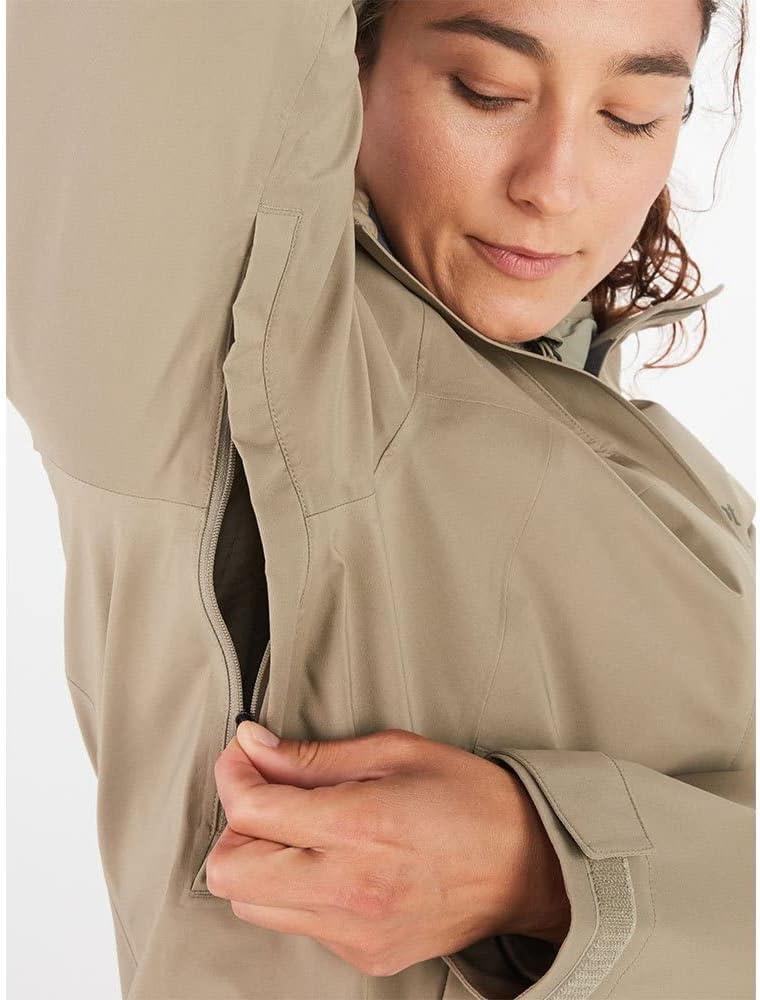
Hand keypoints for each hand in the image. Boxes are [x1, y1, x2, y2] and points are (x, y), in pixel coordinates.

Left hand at [208, 723, 569, 976]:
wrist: (529, 866)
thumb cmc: (468, 797)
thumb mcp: (394, 752)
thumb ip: (313, 757)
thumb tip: (252, 746)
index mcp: (358, 827)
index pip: (250, 812)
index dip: (232, 776)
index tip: (242, 757)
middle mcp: (348, 889)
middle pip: (231, 874)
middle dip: (235, 829)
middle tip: (268, 798)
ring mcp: (353, 932)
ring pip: (252, 906)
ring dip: (259, 863)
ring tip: (302, 831)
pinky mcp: (363, 956)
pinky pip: (297, 925)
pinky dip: (296, 891)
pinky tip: (334, 863)